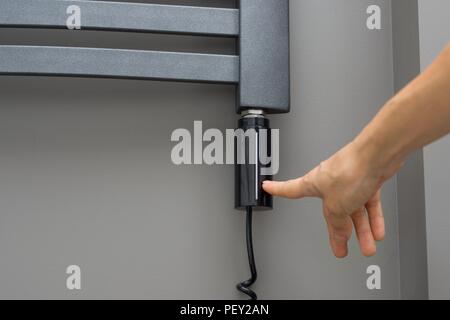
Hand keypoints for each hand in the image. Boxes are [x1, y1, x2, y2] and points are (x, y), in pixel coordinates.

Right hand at [263, 141, 397, 257]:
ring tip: (367, 247)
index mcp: (314, 183)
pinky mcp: (368, 180)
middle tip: (340, 247)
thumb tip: (338, 236)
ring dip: (362, 230)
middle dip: (339, 230)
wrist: (378, 155)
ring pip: (354, 210)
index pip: (291, 189)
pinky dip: (373, 219)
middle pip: (332, 210)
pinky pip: (369, 204)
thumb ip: (337, 224)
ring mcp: (350, 180)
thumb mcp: (337, 206)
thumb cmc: (351, 170)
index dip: (279, 190)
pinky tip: (377, 231)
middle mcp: (331, 181)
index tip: (268, 187)